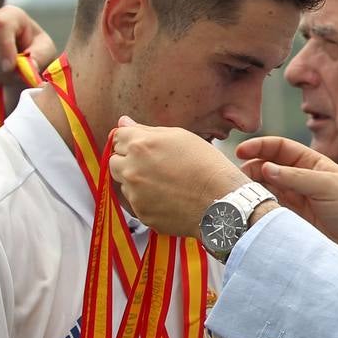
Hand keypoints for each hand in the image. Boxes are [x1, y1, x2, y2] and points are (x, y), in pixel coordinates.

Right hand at [0, 5, 56, 88]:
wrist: (25, 58)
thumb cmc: (37, 49)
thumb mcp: (46, 50)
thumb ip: (40, 56)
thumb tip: (30, 66)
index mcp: (10, 15)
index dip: (3, 47)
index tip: (11, 67)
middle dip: (1, 66)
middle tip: (18, 74)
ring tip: (13, 73)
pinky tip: (2, 75)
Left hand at [110, 118, 248, 237]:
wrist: (223, 202)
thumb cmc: (207, 165)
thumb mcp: (181, 137)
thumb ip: (147, 130)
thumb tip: (123, 122)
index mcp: (140, 145)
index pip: (118, 137)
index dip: (132, 141)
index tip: (147, 148)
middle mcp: (131, 169)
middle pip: (114, 161)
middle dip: (129, 162)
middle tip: (156, 167)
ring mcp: (135, 194)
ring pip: (124, 184)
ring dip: (138, 182)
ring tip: (167, 185)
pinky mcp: (142, 214)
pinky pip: (137, 204)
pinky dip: (149, 201)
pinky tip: (170, 199)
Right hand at [237, 135, 337, 270]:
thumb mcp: (327, 187)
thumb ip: (296, 177)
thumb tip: (265, 167)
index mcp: (313, 164)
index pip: (281, 148)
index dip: (260, 147)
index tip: (240, 151)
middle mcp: (302, 179)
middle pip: (268, 167)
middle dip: (251, 168)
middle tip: (238, 178)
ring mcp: (296, 199)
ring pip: (266, 188)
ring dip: (252, 188)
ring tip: (241, 194)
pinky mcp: (293, 219)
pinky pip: (270, 208)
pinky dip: (258, 206)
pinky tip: (250, 208)